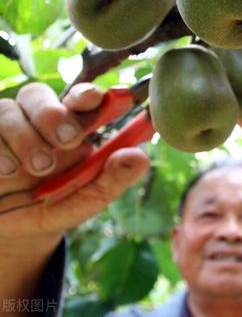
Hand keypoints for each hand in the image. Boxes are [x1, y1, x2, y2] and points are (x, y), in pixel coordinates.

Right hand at [0, 83, 148, 247]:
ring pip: (6, 110)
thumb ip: (112, 180)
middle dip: (53, 114)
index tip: (95, 99)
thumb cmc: (54, 207)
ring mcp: (3, 130)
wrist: (9, 234)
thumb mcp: (86, 200)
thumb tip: (141, 157)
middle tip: (67, 141)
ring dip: (24, 138)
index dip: (86, 94)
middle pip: (37, 94)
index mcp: (68, 128)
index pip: (78, 99)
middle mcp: (34, 121)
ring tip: (36, 169)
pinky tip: (6, 172)